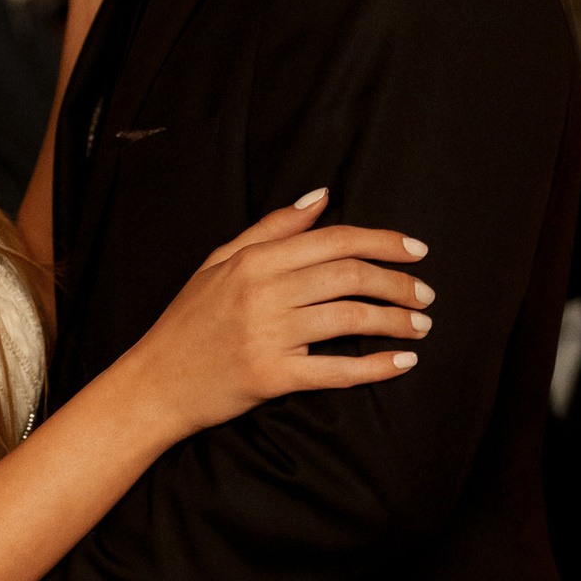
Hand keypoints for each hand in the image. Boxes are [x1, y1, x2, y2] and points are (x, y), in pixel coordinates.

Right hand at [126, 194, 431, 437]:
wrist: (153, 384)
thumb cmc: (187, 323)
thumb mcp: (219, 263)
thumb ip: (272, 228)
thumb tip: (322, 196)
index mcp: (255, 260)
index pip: (335, 240)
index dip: (384, 242)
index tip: (417, 251)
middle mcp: (263, 292)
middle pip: (350, 276)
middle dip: (399, 283)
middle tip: (427, 295)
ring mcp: (267, 335)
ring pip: (351, 318)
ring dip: (396, 321)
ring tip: (421, 326)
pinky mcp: (270, 377)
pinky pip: (335, 370)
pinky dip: (375, 367)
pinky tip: (402, 363)